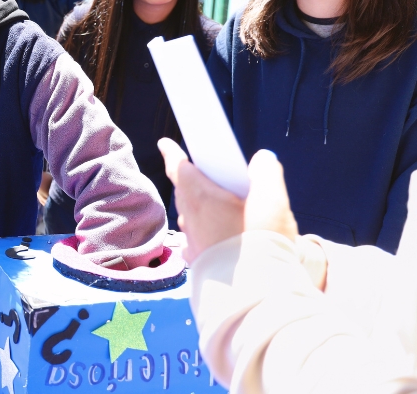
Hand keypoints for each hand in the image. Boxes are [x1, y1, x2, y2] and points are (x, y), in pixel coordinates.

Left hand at [158, 139, 299, 262]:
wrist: (255, 293)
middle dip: (193, 180)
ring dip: (201, 208)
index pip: (179, 168)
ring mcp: (192, 242)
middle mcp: (189, 218)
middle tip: (204, 172)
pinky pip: (198, 240)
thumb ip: (267, 172)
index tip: (165, 144)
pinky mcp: (200, 262)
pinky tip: (221, 236)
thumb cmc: (260, 241)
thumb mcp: (272, 199)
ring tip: (221, 205)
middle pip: (186, 192)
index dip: (172, 153)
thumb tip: (262, 159)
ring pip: (192, 217)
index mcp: (200, 197)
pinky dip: (206, 233)